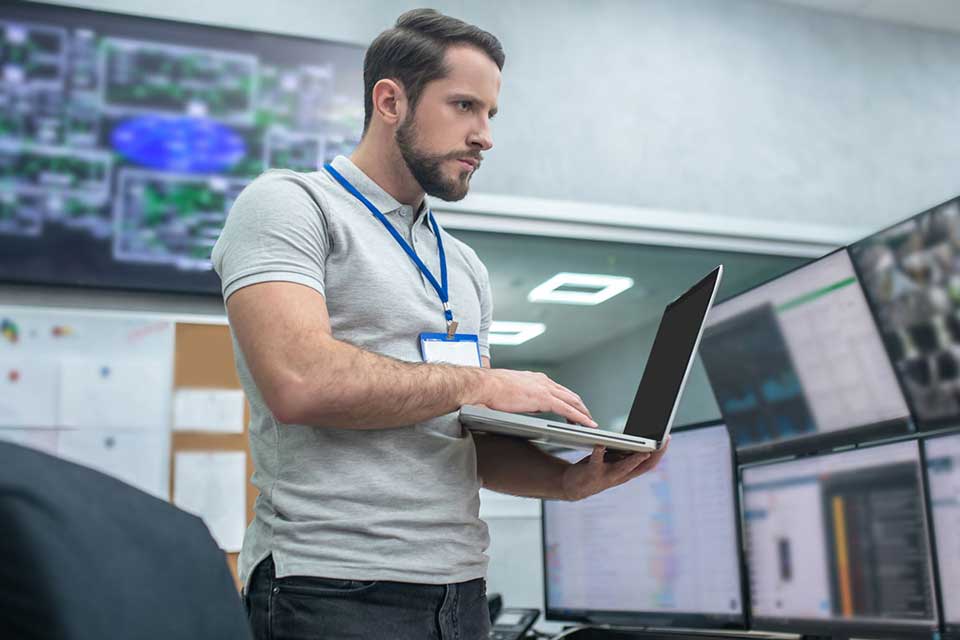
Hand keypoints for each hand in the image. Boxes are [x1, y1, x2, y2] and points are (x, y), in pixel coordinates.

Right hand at [474, 368, 595, 426]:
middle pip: (570, 394)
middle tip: (587, 417)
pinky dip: (580, 417)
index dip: (569, 400)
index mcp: (536, 378)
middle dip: (580, 406)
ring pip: (573, 401)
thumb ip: (526, 397)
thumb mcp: (513, 391)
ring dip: (583, 412)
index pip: (559, 390)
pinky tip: (586, 424)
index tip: (574, 408)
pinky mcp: (544, 399)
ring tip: (590, 423)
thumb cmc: (492, 389)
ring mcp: (545, 389)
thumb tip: (531, 406)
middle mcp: (543, 381)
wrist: (485, 385)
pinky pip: (568, 409)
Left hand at [560, 437, 670, 500]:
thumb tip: (637, 438)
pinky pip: (596, 461)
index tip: (667, 438)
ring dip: (635, 459)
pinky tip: (600, 443)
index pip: (650, 463)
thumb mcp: (614, 462)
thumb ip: (625, 453)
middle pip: (644, 466)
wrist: (573, 486)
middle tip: (663, 440)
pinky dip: (599, 451)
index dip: (660, 452)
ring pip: (625, 468)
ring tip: (643, 449)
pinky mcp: (592, 473)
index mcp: (628, 472)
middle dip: (656, 453)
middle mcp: (621, 476)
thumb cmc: (596, 469)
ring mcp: (607, 476)